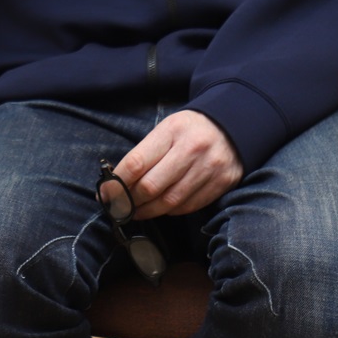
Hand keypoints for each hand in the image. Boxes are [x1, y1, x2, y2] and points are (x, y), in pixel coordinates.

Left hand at [104, 110, 242, 220]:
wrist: (232, 125)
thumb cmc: (190, 129)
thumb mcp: (166, 129)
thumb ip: (145, 153)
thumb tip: (117, 181)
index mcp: (172, 131)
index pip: (136, 162)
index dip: (117, 183)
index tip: (105, 194)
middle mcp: (192, 150)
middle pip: (151, 186)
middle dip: (130, 201)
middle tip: (119, 207)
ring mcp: (209, 168)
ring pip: (170, 201)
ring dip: (148, 211)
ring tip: (136, 211)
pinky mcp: (221, 184)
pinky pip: (189, 206)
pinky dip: (170, 211)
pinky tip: (161, 208)